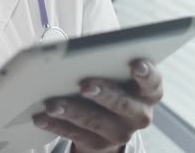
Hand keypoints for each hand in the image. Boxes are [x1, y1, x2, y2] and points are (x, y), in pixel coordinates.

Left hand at [32, 59, 162, 152]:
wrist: (109, 120)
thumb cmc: (111, 83)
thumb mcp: (116, 72)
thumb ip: (108, 60)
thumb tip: (81, 51)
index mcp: (149, 92)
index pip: (152, 82)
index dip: (147, 73)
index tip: (136, 64)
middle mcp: (139, 114)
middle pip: (123, 104)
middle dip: (103, 93)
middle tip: (84, 85)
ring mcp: (120, 133)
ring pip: (95, 121)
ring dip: (72, 111)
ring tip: (52, 104)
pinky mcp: (98, 145)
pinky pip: (75, 135)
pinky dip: (56, 125)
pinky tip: (41, 117)